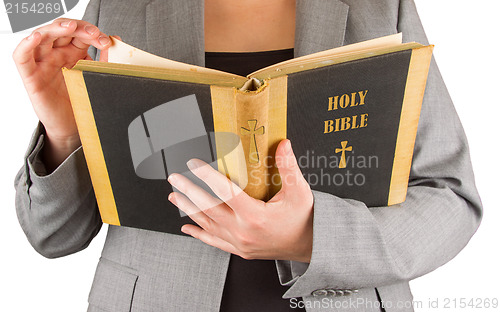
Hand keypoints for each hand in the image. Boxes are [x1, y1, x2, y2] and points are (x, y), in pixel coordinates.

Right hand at [12, 18, 111, 170]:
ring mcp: (42, 63)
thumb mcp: (97, 78)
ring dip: (55, 28)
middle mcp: (56, 54)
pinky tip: (36, 37)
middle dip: (77, 27)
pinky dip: (26, 44)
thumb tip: (115, 39)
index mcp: (73, 53)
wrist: (74, 127)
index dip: (91, 31)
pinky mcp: (31, 77)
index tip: (105, 42)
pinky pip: (21, 57)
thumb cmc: (83, 102)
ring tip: (70, 27)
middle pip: (60, 30)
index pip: (78, 33)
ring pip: (42, 36)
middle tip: (93, 33)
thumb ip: (105, 60)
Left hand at [168, 139, 313, 261]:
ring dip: (188, 209)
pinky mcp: (240, 249)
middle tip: (174, 178)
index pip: (225, 191)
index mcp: (256, 216)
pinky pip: (214, 241)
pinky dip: (199, 234)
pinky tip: (187, 228)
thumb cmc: (304, 219)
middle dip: (188, 191)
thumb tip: (283, 144)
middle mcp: (243, 231)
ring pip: (207, 224)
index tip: (193, 163)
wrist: (310, 246)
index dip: (206, 175)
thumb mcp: (299, 192)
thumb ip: (288, 167)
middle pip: (208, 208)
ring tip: (174, 196)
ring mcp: (239, 243)